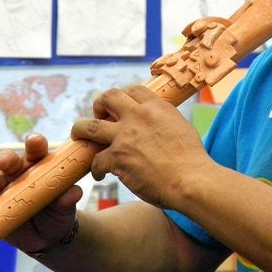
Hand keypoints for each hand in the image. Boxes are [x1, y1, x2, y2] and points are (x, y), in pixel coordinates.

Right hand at [0, 133, 82, 252]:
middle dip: (6, 160)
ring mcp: (3, 188)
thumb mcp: (65, 209)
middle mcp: (19, 173)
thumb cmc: (59, 214)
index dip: (36, 143)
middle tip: (4, 163)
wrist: (48, 237)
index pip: (37, 150)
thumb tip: (74, 192)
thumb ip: (67, 200)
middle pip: (10, 161)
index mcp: (39, 166)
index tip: (35, 142)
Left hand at [71, 85, 212, 209]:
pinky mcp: (117, 158)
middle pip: (108, 97)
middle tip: (98, 116)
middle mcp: (138, 116)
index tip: (119, 107)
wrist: (191, 181)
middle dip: (99, 105)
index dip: (123, 96)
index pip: (133, 90)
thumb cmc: (192, 160)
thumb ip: (163, 119)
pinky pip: (96, 160)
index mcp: (156, 107)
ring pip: (88, 126)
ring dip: (80, 131)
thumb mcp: (181, 126)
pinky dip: (96, 169)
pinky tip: (100, 175)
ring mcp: (125, 137)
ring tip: (79, 136)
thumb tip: (156, 120)